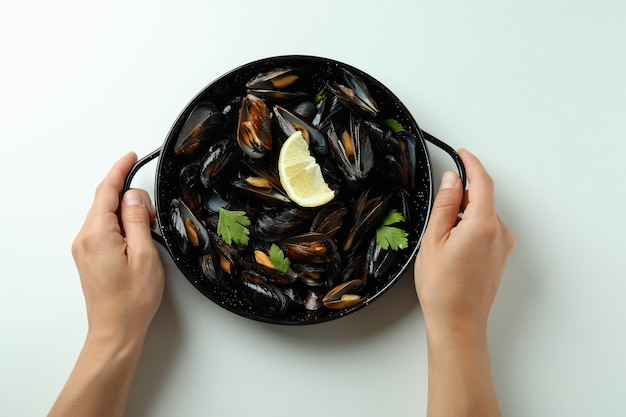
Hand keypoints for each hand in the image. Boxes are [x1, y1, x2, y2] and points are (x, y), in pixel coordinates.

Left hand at [71, 152, 163, 342]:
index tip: (130, 156)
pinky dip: (121, 226)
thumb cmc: (132, 299)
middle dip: (130, 199)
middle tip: (152, 217)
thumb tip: (133, 195)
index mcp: (97, 234)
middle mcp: (85, 238)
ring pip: (106, 215)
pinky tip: (136, 240)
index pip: (107, 190)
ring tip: (147, 235)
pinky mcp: (89, 256)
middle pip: (106, 201)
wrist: (116, 330)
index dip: (119, 170)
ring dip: (127, 215)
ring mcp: (84, 248)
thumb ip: (137, 219)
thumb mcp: (145, 254)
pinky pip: (104, 229)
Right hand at [413, 148, 513, 416]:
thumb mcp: (434, 239)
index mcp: (483, 223)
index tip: (461, 153)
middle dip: (463, 190)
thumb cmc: (442, 287)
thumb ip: (445, 204)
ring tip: (439, 233)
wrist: (458, 323)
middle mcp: (499, 232)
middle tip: (438, 198)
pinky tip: (451, 244)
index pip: (482, 181)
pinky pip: (486, 230)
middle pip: (483, 198)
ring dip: (465, 211)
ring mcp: (502, 246)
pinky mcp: (499, 258)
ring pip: (483, 215)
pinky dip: (470, 225)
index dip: (471, 163)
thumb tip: (451, 179)